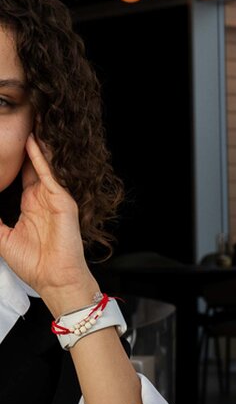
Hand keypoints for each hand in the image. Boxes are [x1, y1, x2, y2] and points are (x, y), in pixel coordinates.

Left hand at [0, 132, 95, 315]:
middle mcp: (43, 198)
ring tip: (28, 124)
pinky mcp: (62, 201)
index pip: (20, 176)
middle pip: (31, 165)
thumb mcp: (2, 238)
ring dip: (35, 145)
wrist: (55, 279)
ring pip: (42, 165)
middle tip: (17, 125)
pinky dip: (40, 158)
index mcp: (30, 206)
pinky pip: (49, 175)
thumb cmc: (34, 264)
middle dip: (25, 146)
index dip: (12, 161)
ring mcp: (54, 198)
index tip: (2, 146)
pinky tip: (33, 142)